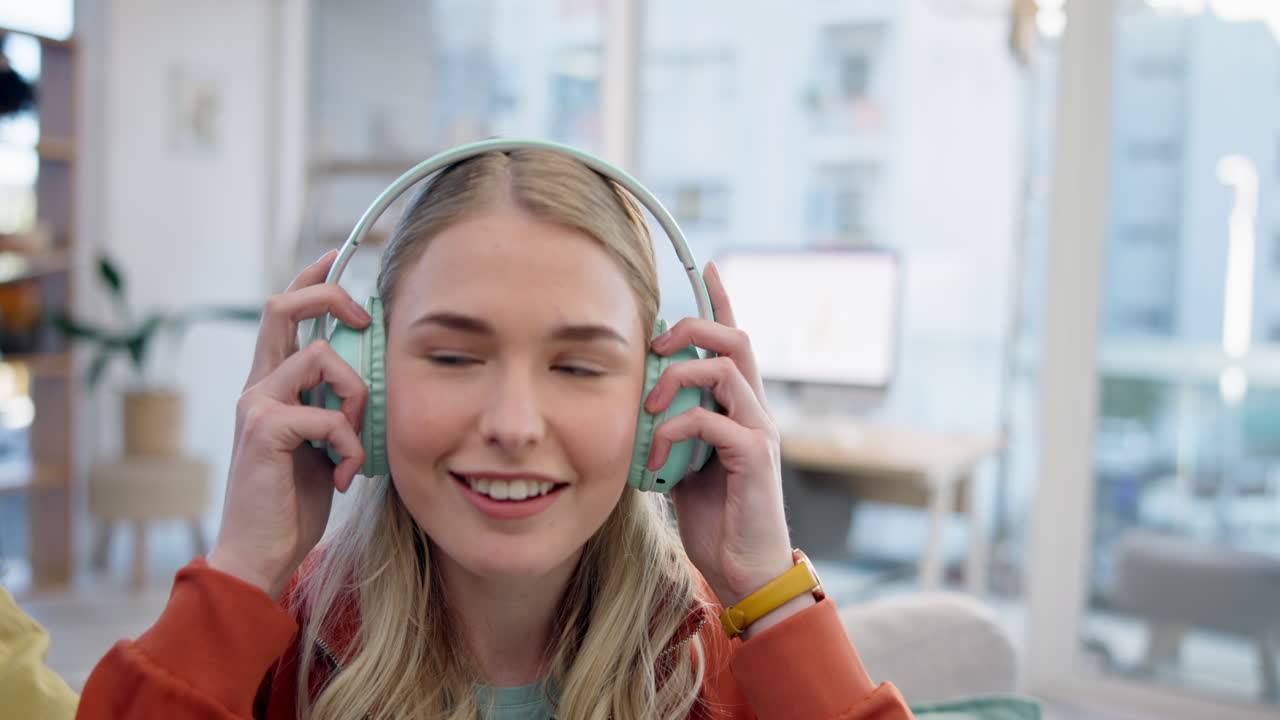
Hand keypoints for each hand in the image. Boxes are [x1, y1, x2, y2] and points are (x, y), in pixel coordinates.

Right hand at [207, 250, 371, 599]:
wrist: (261, 554)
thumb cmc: (296, 504)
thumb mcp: (324, 445)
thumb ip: (336, 410)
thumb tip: (373, 384)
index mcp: (273, 386)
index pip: (285, 315)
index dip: (310, 280)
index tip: (336, 256)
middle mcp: (258, 386)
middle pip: (283, 307)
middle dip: (328, 295)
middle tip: (364, 317)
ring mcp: (257, 405)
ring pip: (321, 357)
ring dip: (356, 396)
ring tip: (353, 442)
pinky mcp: (264, 430)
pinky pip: (326, 414)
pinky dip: (349, 444)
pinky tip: (344, 475)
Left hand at [644, 261, 799, 622]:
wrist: (744, 567)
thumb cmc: (715, 516)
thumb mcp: (684, 460)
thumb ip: (673, 426)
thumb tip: (641, 401)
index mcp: (738, 405)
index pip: (734, 339)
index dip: (722, 299)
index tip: (708, 264)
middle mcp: (755, 409)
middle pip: (735, 338)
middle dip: (692, 325)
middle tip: (654, 343)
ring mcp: (759, 429)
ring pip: (723, 369)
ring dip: (676, 376)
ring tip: (648, 405)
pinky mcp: (755, 456)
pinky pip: (712, 419)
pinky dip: (675, 429)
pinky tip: (656, 454)